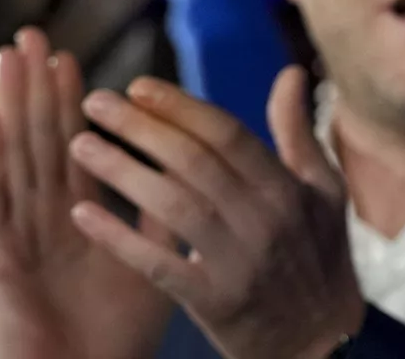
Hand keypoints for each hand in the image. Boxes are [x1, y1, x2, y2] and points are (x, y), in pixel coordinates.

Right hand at [0, 29, 173, 358]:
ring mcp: (16, 234)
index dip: (71, 102)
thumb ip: (169, 203)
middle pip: (38, 140)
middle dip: (35, 89)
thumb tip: (201, 161)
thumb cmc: (121, 327)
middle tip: (32, 36)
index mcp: (78, 214)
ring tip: (6, 58)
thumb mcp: (156, 252)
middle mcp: (43, 218)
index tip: (72, 55)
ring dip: (8, 106)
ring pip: (12, 157)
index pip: (73, 144)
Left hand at [67, 69, 362, 358]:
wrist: (322, 340)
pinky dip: (119, 238)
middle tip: (93, 103)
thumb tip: (292, 73)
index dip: (179, 107)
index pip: (227, 134)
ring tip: (80, 146)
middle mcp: (265, 220)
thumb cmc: (320, 257)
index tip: (136, 86)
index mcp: (289, 189)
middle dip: (139, 128)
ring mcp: (239, 262)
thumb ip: (299, 132)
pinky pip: (158, 263)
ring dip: (121, 172)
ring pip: (172, 205)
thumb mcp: (324, 191)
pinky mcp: (215, 300)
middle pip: (193, 161)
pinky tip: (84, 213)